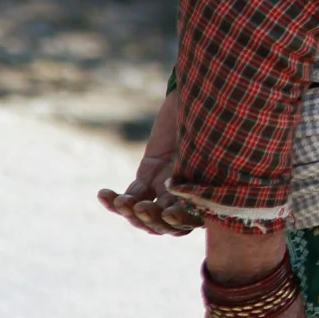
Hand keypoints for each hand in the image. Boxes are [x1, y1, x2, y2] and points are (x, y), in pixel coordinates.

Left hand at [98, 88, 200, 235]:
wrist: (201, 94)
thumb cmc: (215, 116)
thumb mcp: (212, 139)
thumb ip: (205, 161)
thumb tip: (192, 185)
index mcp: (210, 190)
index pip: (193, 219)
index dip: (181, 220)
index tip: (168, 212)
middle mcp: (188, 194)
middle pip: (165, 224)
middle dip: (151, 220)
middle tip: (142, 207)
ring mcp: (165, 188)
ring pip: (144, 214)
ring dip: (131, 213)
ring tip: (122, 202)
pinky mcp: (147, 177)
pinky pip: (130, 196)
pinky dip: (114, 199)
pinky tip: (103, 193)